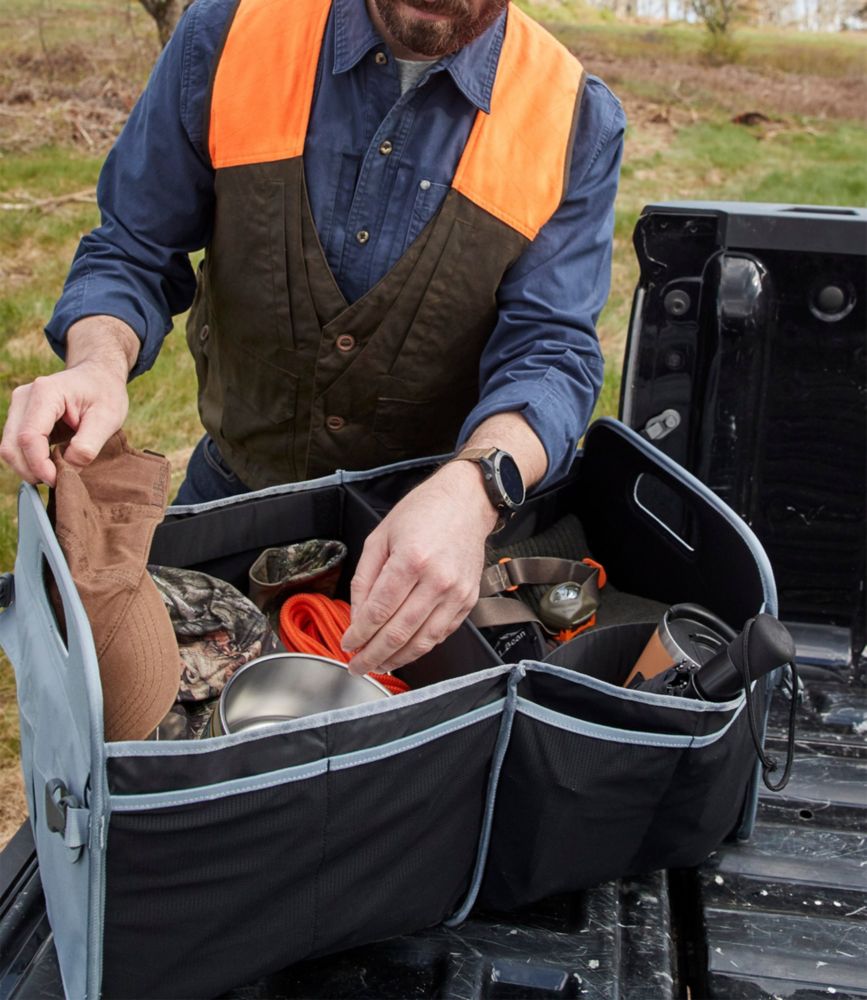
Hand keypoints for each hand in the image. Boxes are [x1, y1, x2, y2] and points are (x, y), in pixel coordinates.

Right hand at [0, 317, 136, 485]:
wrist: (99, 376)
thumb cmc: (105, 394)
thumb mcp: (108, 419)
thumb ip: (87, 446)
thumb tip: (67, 471)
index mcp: (46, 392)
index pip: (29, 437)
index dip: (39, 465)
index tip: (58, 481)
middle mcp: (25, 396)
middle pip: (12, 445)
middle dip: (31, 470)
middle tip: (58, 482)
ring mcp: (19, 406)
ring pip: (9, 448)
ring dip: (29, 467)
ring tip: (57, 473)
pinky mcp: (20, 416)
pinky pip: (16, 445)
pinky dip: (30, 460)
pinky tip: (51, 465)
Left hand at [342, 461, 498, 674]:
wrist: (466, 502)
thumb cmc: (423, 513)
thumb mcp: (380, 537)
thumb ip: (365, 579)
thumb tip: (357, 617)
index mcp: (411, 560)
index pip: (378, 611)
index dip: (359, 634)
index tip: (347, 644)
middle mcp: (437, 580)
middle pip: (399, 632)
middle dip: (373, 654)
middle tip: (357, 666)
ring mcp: (456, 593)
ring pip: (422, 641)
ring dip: (397, 659)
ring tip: (378, 665)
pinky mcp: (468, 600)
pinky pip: (441, 634)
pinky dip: (421, 647)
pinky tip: (404, 651)